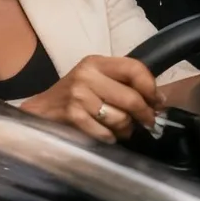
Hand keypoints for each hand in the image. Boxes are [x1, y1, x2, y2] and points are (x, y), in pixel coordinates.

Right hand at [19, 53, 162, 142]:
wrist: (40, 110)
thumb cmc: (74, 95)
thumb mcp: (96, 80)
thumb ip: (124, 83)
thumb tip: (159, 100)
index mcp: (95, 63)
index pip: (134, 68)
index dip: (151, 87)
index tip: (156, 101)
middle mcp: (86, 76)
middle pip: (132, 98)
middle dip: (145, 114)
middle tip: (147, 122)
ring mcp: (77, 96)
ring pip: (120, 118)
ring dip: (125, 128)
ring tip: (121, 129)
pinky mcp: (72, 116)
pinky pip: (105, 132)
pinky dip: (109, 137)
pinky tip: (106, 135)